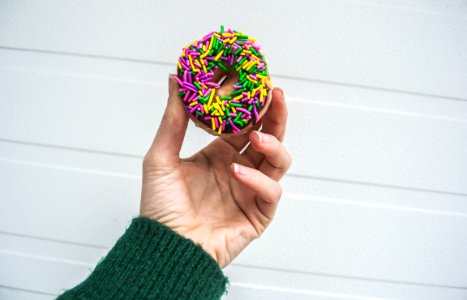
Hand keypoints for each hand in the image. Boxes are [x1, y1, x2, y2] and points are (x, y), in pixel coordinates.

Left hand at [140, 76, 290, 267]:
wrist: (165, 247)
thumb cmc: (160, 207)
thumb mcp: (160, 158)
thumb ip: (172, 120)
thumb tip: (174, 80)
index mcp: (219, 155)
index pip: (245, 124)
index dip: (252, 104)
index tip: (255, 81)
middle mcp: (238, 169)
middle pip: (268, 137)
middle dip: (275, 116)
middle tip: (275, 95)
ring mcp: (250, 191)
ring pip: (278, 162)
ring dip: (273, 145)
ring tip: (257, 137)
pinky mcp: (258, 213)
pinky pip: (270, 192)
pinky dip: (259, 180)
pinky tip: (237, 173)